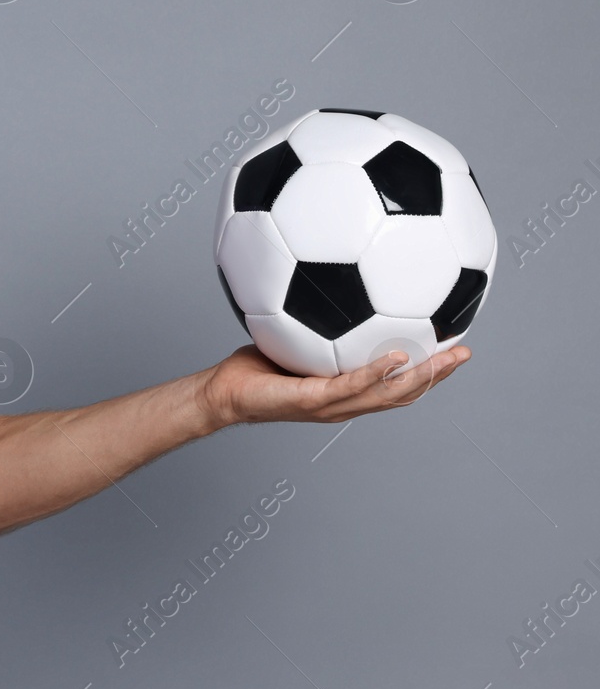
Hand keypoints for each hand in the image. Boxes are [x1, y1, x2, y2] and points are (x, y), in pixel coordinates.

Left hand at [200, 342, 470, 427]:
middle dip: (437, 374)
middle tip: (466, 350)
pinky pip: (350, 386)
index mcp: (346, 390)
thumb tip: (326, 283)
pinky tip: (397, 357)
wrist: (222, 393)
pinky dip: (376, 373)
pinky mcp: (311, 400)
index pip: (395, 384)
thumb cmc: (255, 367)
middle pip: (403, 393)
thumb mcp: (292, 338)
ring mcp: (331, 404)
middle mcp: (344, 401)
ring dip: (422, 377)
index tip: (450, 345)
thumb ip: (314, 320)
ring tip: (448, 356)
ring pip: (387, 394)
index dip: (425, 370)